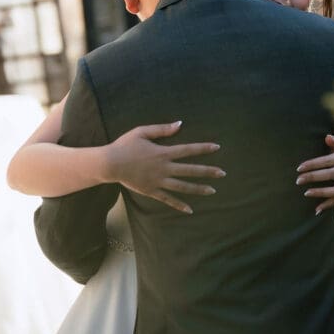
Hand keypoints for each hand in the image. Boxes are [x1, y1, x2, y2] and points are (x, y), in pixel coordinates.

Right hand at [105, 122, 224, 213]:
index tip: (217, 148)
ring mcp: (158, 181)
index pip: (188, 150)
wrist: (110, 164)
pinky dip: (179, 205)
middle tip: (223, 174)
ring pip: (182, 186)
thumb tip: (180, 124)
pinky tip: (190, 209)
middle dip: (208, 172)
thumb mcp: (142, 132)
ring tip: (212, 191)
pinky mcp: (151, 191)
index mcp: (163, 153)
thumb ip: (162, 129)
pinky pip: (168, 199)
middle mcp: (164, 168)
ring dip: (198, 188)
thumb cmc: (125, 145)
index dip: (203, 148)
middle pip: (190, 170)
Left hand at [295, 134, 333, 215]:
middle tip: (298, 181)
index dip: (312, 164)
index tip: (299, 168)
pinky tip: (316, 210)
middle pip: (329, 175)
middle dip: (312, 177)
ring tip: (306, 193)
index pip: (326, 161)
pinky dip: (328, 206)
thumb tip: (327, 138)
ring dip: (321, 193)